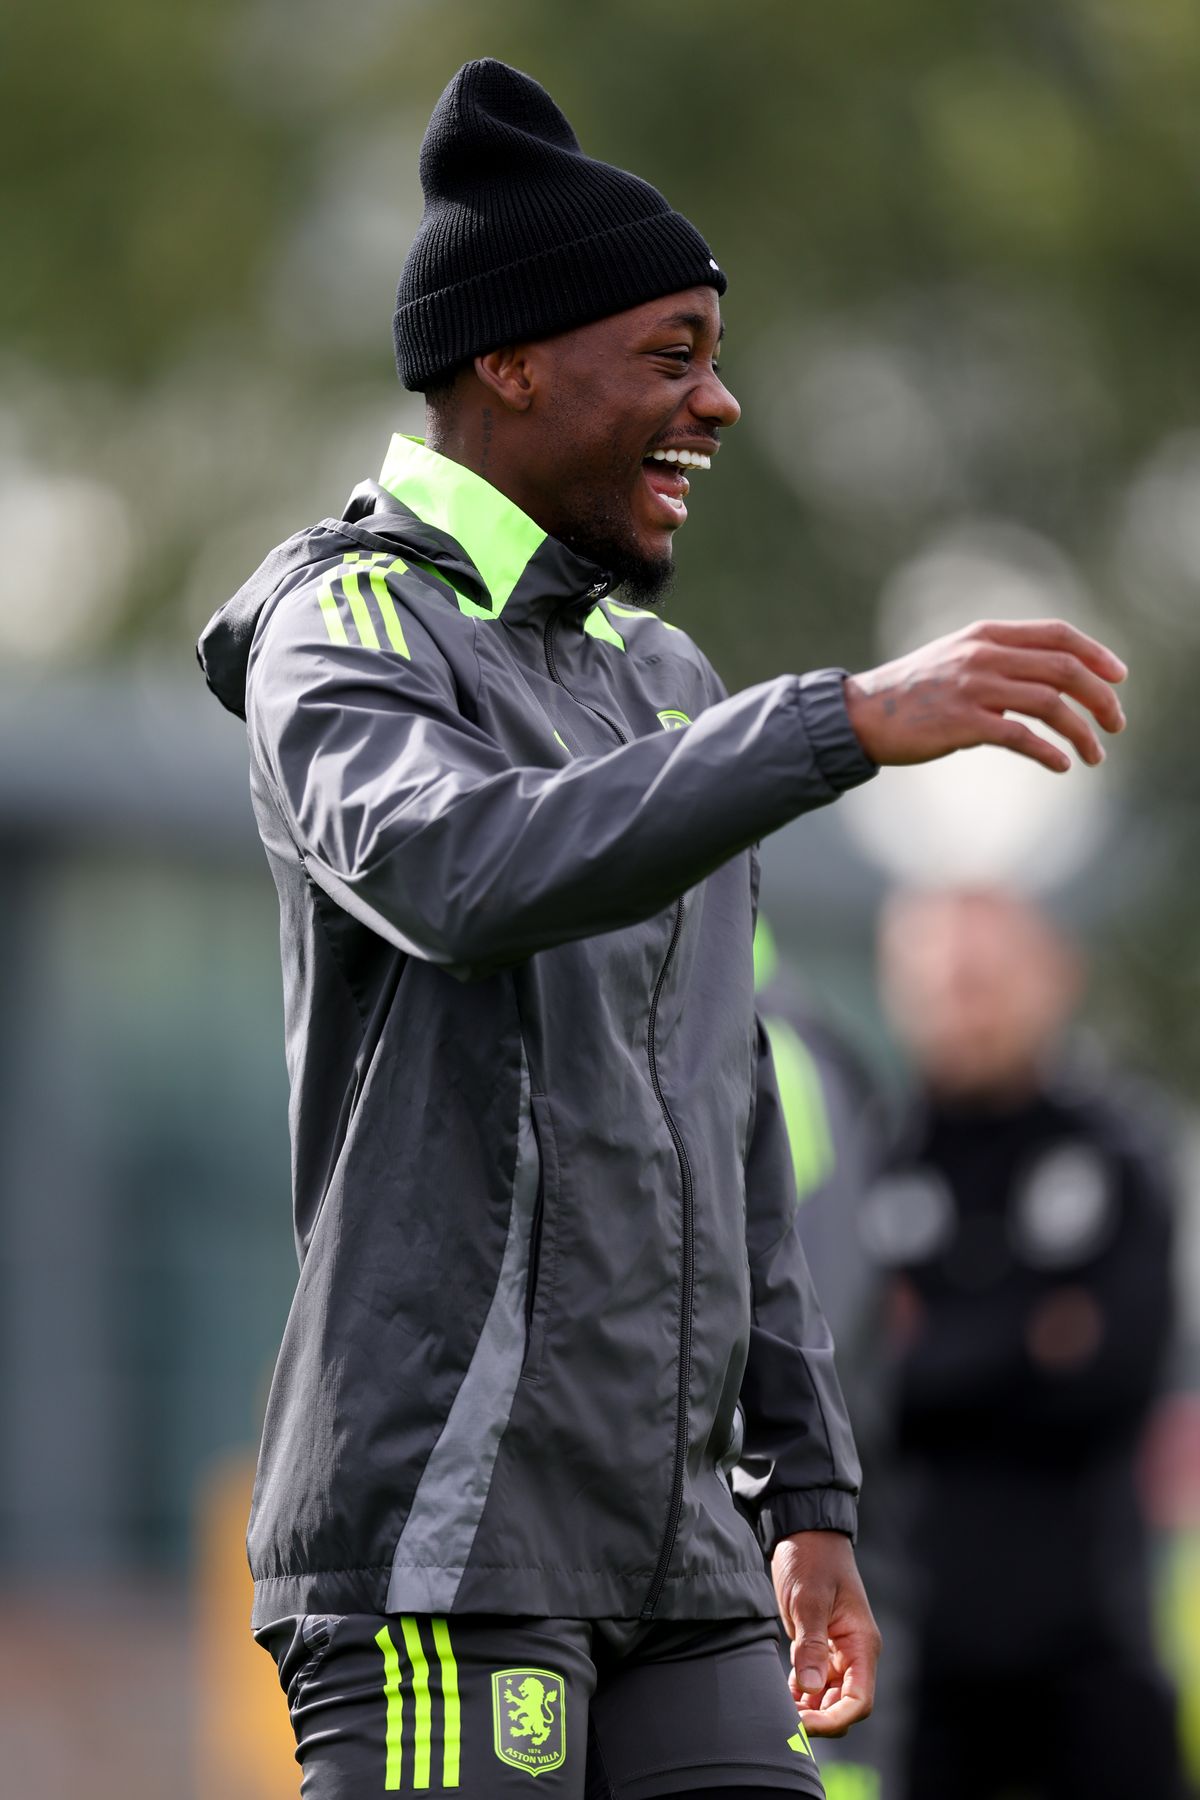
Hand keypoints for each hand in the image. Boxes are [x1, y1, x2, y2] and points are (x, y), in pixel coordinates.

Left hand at [771, 1530, 879, 1736]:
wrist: (805, 1532)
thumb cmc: (812, 1558)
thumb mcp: (809, 1599)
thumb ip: (812, 1644)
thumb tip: (812, 1689)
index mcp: (862, 1644)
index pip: (859, 1701)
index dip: (834, 1721)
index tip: (804, 1726)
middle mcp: (853, 1654)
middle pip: (843, 1706)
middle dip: (817, 1720)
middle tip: (783, 1723)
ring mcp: (836, 1652)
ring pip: (826, 1698)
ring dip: (806, 1710)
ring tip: (777, 1712)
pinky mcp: (818, 1647)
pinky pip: (812, 1683)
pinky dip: (798, 1695)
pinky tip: (778, 1697)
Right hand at [844, 619, 1126, 772]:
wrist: (862, 714)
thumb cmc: (913, 692)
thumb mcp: (957, 659)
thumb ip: (1000, 660)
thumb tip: (1049, 681)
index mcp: (986, 634)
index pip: (1058, 634)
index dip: (1096, 653)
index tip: (1119, 677)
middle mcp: (983, 655)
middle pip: (1064, 668)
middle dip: (1100, 698)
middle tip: (1116, 724)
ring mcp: (973, 688)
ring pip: (1050, 703)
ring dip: (1082, 732)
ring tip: (1095, 756)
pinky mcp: (962, 723)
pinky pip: (1021, 737)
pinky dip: (1049, 753)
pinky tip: (1062, 765)